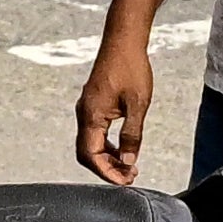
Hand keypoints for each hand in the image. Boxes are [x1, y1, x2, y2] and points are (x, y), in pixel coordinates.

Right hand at [70, 29, 156, 185]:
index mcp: (91, 115)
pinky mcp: (93, 105)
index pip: (91, 155)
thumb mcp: (138, 104)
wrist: (123, 40)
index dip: (107, 172)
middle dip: (106, 169)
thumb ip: (132, 135)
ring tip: (129, 166)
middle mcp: (84, 114)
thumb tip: (129, 161)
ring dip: (107, 158)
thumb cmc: (131, 67)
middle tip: (129, 176)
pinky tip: (123, 149)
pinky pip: (94, 133)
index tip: (125, 181)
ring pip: (90, 144)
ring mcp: (87, 109)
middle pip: (87, 154)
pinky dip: (106, 146)